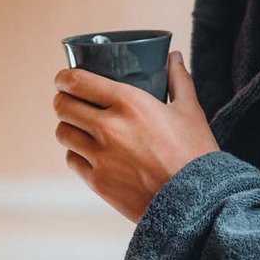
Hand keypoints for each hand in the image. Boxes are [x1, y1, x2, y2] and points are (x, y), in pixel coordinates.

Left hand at [53, 52, 218, 221]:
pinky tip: (88, 151)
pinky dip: (77, 153)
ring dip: (68, 126)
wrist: (196, 203)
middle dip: (63, 100)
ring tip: (79, 126)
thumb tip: (174, 57)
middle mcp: (109, 127)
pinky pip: (72, 160)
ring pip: (63, 133)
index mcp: (130, 103)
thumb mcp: (191, 111)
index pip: (78, 81)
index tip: (64, 78)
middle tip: (70, 100)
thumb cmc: (194, 154)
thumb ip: (179, 79)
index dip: (64, 77)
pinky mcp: (98, 182)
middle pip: (63, 106)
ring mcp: (100, 157)